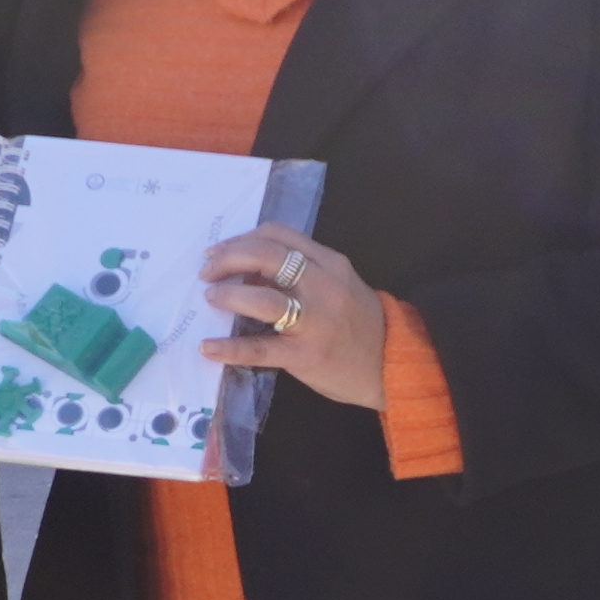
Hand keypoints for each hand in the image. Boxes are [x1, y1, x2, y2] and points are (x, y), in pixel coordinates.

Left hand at [197, 229, 387, 409]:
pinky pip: (260, 348)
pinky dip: (229, 348)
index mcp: (330, 263)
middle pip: (267, 257)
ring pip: (263, 299)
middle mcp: (323, 286)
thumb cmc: (359, 324)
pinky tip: (208, 347)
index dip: (243, 239)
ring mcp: (315, 321)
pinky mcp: (306, 355)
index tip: (220, 251)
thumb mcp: (338, 285)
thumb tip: (248, 270)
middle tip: (207, 271)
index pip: (279, 235)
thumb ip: (302, 272)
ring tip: (210, 297)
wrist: (392, 364)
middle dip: (229, 258)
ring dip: (228, 295)